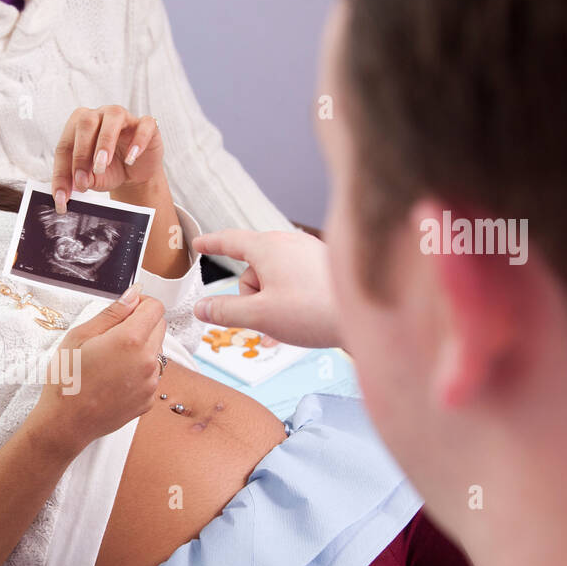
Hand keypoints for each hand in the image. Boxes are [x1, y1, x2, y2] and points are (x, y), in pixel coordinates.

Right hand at [32, 286, 167, 452]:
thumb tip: (132, 296)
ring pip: (156, 352)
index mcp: (130, 340)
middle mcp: (147, 361)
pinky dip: (138, 372)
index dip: (141, 303)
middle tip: (113, 336)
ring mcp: (150, 383)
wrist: (66, 423)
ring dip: (140, 349)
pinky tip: (114, 379)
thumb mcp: (80, 336)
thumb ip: (112, 313)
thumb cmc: (66, 381)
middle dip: (142, 324)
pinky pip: (151, 376)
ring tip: (110, 361)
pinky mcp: (148, 399)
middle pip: (159, 327)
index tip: (127, 309)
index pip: (155, 307)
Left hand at [51, 105, 163, 212]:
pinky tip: (131, 158)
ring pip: (113, 116)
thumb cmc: (110, 170)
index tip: (62, 196)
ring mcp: (124, 117)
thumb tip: (78, 183)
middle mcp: (100, 116)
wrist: (134, 173)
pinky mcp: (147, 125)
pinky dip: (138, 141)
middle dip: (81, 153)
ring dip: (105, 142)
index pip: (65, 144)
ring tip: (102, 165)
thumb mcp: (93, 179)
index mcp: (79, 127)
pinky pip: (145, 125)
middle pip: (86, 122)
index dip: (61, 171)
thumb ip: (83, 179)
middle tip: (82, 179)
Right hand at [192, 229, 342, 347]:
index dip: (211, 244)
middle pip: (253, 269)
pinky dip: (288, 302)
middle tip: (264, 320)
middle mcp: (289, 244)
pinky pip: (294, 283)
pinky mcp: (323, 268)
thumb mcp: (259, 315)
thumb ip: (225, 311)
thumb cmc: (313, 311)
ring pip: (273, 279)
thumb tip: (201, 308)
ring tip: (287, 325)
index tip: (199, 244)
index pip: (231, 240)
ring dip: (270, 304)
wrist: (368, 315)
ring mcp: (308, 254)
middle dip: (251, 297)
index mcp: (269, 247)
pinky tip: (295, 325)